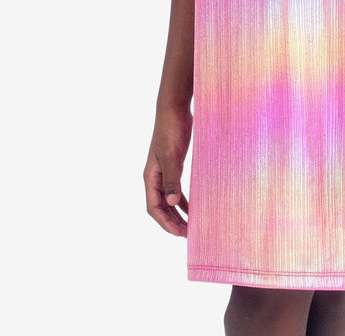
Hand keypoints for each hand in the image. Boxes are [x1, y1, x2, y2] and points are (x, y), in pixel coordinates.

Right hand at [144, 105, 191, 236]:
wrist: (174, 109)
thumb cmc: (170, 130)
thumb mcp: (171, 155)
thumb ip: (171, 179)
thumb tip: (171, 203)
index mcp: (150, 177)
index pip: (154, 208)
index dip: (165, 222)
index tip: (180, 233)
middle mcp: (155, 178)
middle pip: (161, 208)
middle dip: (172, 222)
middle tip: (189, 235)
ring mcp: (164, 172)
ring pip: (169, 201)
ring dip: (178, 214)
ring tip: (191, 227)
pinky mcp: (174, 166)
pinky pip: (176, 190)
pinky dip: (184, 201)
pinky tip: (194, 208)